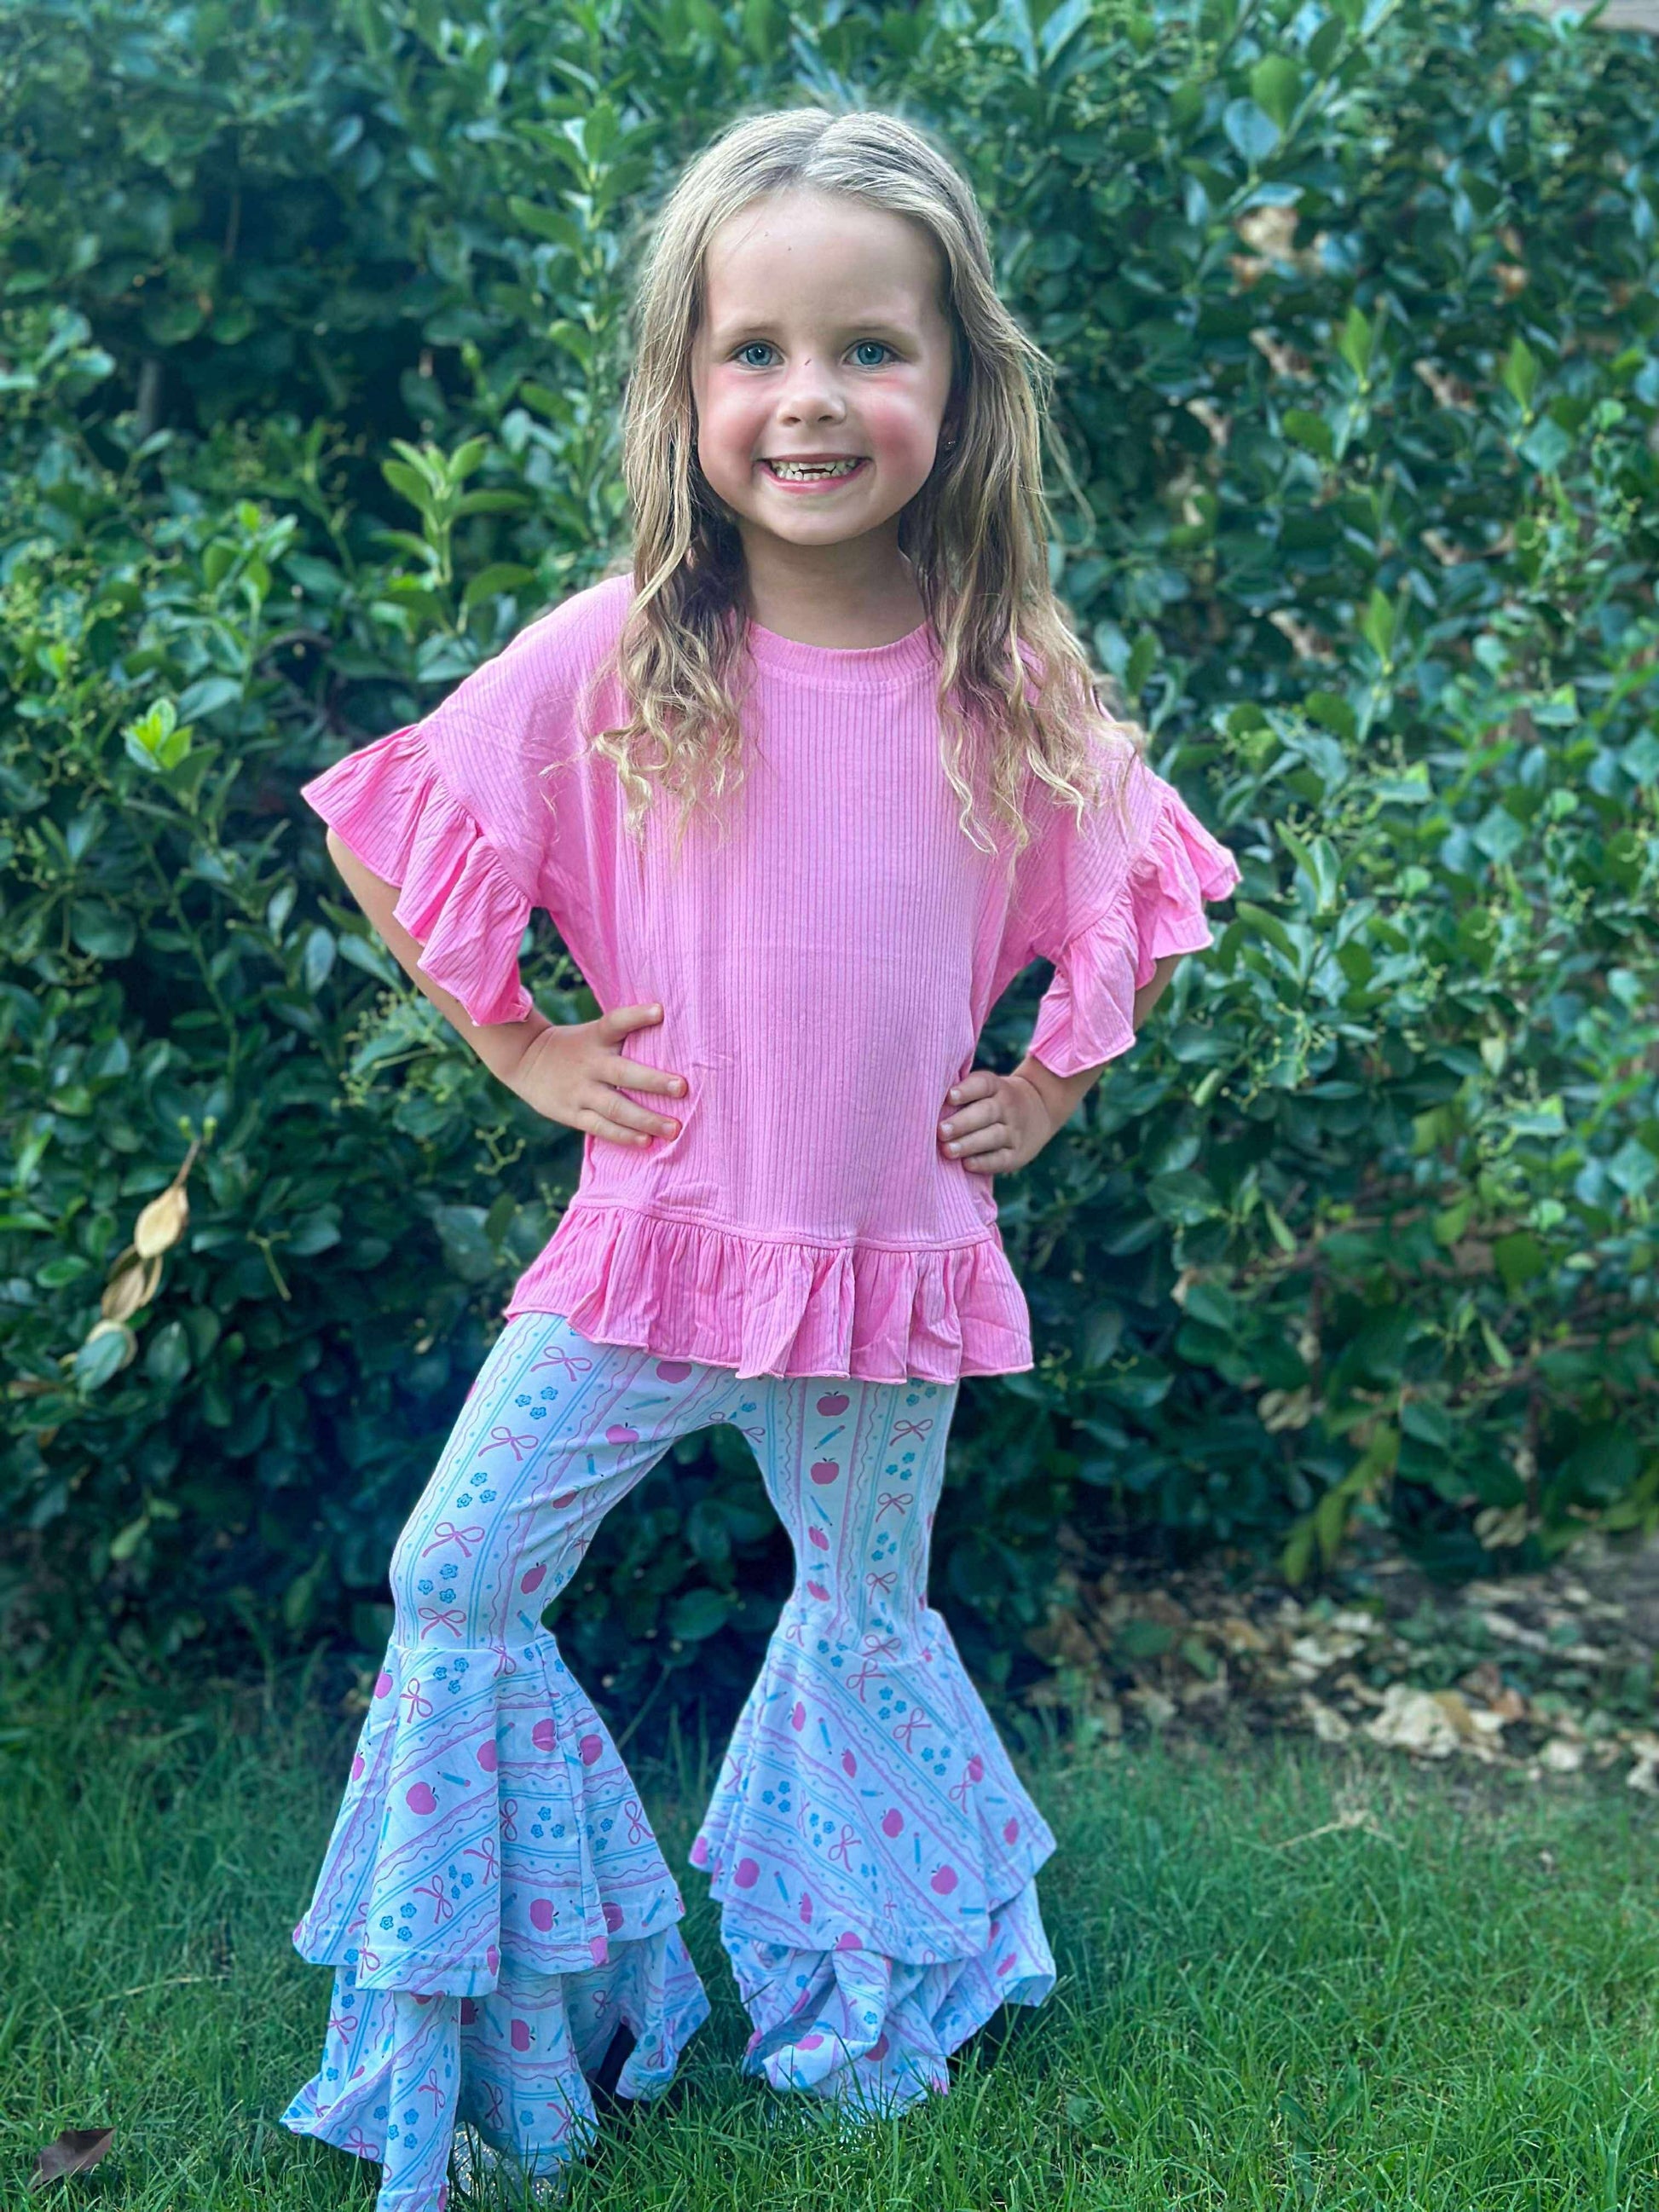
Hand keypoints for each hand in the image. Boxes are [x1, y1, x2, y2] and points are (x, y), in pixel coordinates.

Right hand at [509, 1002, 686, 1147]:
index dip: (637, 1016)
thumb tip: (671, 1036)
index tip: (660, 1011)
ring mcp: (581, 1091)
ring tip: (674, 1129)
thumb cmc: (577, 1047)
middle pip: (624, 1073)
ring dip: (647, 1119)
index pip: (616, 1022)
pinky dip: (624, 1135)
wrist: (526, 1060)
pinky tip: (646, 1141)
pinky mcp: (573, 1113)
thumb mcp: (594, 1034)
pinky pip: (601, 1127)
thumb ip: (625, 1037)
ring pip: (616, 1107)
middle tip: (682, 1088)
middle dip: (654, 1082)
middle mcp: (590, 1063)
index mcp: (596, 1038)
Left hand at [937, 1067, 1055, 1176]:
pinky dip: (984, 1162)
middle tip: (940, 1131)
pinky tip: (967, 1165)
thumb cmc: (992, 1100)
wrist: (1039, 1111)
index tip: (948, 1097)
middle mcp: (1007, 1107)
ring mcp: (1014, 1131)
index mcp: (996, 1087)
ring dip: (969, 1144)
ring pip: (993, 1136)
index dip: (966, 1090)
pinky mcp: (1017, 1154)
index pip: (983, 1084)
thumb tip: (922, 1100)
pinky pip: (1001, 1158)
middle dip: (962, 1122)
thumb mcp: (986, 1088)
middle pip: (986, 1112)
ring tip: (947, 1151)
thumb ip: (961, 1092)